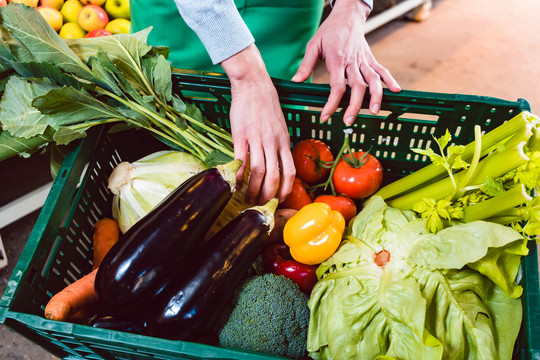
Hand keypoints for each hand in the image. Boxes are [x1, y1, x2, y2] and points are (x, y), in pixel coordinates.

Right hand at [221, 45, 295, 203]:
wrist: (253, 84)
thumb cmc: (267, 104)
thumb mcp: (280, 126)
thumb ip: (279, 144)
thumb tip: (277, 163)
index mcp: (284, 141)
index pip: (289, 172)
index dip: (285, 190)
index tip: (279, 200)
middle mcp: (272, 142)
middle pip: (273, 177)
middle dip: (267, 195)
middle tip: (261, 204)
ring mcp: (256, 139)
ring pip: (258, 172)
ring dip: (252, 189)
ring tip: (247, 198)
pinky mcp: (241, 135)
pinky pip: (241, 160)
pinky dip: (239, 174)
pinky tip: (236, 182)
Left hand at [292, 0, 400, 125]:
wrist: (347, 15)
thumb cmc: (329, 30)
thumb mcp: (313, 45)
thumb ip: (306, 65)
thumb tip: (296, 81)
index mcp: (337, 60)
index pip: (337, 86)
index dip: (332, 103)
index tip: (326, 116)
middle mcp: (353, 62)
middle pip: (357, 87)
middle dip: (354, 106)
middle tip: (349, 121)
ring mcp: (363, 60)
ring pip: (373, 80)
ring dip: (375, 96)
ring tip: (374, 112)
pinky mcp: (370, 58)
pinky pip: (382, 70)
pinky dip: (390, 80)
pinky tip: (395, 91)